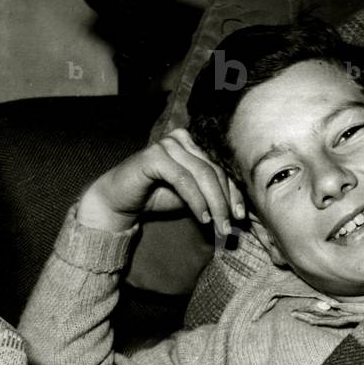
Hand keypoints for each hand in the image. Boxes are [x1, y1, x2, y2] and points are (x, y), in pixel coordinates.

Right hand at [76, 128, 245, 235]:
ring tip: (219, 227)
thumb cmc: (158, 196)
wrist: (122, 202)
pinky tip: (203, 218)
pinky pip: (184, 180)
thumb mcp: (192, 196)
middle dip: (225, 202)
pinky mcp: (154, 156)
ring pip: (202, 175)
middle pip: (215, 170)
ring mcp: (167, 144)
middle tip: (229, 227)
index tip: (241, 217)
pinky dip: (196, 201)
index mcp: (194, 143)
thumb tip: (240, 211)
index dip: (234, 192)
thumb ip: (212, 194)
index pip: (222, 166)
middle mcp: (182, 138)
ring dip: (214, 204)